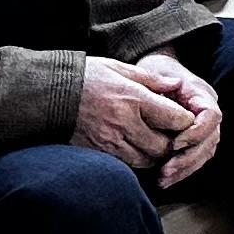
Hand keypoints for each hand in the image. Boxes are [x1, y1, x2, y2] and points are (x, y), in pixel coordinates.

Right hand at [71, 56, 191, 172]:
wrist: (48, 94)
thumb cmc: (86, 77)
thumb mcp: (120, 68)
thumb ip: (151, 80)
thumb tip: (177, 86)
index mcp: (134, 99)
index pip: (175, 119)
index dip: (185, 121)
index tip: (183, 118)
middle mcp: (125, 123)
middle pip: (163, 146)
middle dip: (172, 142)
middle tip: (171, 135)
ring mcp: (110, 141)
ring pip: (146, 160)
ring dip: (154, 154)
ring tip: (153, 142)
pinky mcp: (97, 153)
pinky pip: (125, 164)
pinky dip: (135, 159)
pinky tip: (134, 148)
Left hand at [130, 52, 220, 187]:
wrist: (159, 69)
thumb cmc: (157, 70)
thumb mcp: (156, 72)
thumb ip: (163, 82)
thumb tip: (173, 88)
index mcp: (203, 95)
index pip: (211, 117)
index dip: (196, 133)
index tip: (174, 144)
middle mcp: (209, 112)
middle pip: (210, 140)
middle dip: (188, 159)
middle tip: (165, 171)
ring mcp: (205, 126)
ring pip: (205, 153)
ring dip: (185, 169)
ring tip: (162, 180)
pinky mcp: (195, 138)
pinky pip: (196, 157)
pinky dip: (182, 170)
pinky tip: (164, 179)